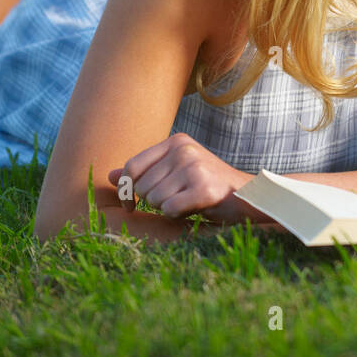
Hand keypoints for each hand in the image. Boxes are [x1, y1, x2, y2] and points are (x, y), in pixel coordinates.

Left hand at [108, 133, 264, 222]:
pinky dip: (178, 215)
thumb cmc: (208, 184)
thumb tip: (110, 175)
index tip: (129, 205)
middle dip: (154, 201)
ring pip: (155, 200)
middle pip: (142, 187)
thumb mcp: (175, 171)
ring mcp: (195, 167)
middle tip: (177, 198)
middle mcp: (184, 149)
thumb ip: (144, 171)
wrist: (246, 194)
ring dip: (168, 208)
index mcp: (176, 141)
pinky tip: (194, 207)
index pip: (133, 166)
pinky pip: (170, 209)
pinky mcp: (203, 188)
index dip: (125, 190)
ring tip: (188, 201)